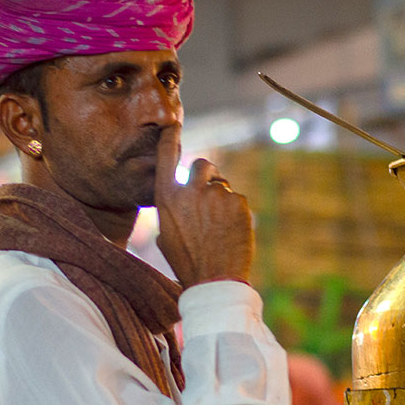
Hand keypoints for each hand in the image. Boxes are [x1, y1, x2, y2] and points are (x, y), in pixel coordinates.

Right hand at [154, 126, 253, 285]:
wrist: (215, 280)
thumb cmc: (187, 262)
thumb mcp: (167, 234)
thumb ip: (173, 209)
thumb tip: (183, 197)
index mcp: (166, 198)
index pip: (166, 157)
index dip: (170, 138)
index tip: (173, 125)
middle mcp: (190, 190)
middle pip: (202, 165)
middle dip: (208, 175)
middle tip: (211, 196)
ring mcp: (215, 195)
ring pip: (223, 187)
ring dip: (223, 201)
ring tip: (219, 229)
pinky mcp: (238, 202)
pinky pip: (237, 200)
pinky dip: (236, 213)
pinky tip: (231, 232)